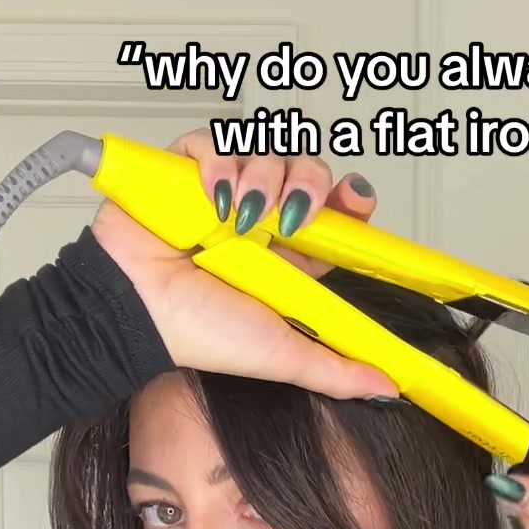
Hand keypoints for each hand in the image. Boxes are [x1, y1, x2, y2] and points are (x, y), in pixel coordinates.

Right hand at [88, 128, 397, 397]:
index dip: (349, 199)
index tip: (355, 202)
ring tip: (243, 217)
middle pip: (305, 169)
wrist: (139, 315)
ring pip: (265, 149)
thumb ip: (337, 371)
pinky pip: (212, 139)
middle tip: (292, 217)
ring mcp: (220, 191)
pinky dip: (218, 161)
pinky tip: (213, 198)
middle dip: (308, 183)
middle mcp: (258, 218)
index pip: (332, 211)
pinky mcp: (182, 171)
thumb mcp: (283, 355)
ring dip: (262, 177)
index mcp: (286, 253)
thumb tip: (388, 388)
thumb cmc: (200, 333)